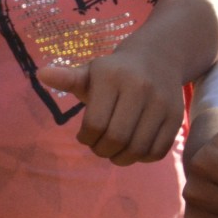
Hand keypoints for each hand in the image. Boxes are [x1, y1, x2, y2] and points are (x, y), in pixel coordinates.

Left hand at [37, 43, 185, 164]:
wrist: (158, 59)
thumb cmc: (114, 72)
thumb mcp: (90, 71)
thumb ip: (68, 78)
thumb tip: (41, 74)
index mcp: (112, 77)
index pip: (95, 123)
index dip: (86, 138)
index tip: (83, 137)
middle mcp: (140, 88)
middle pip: (117, 138)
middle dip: (102, 150)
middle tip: (98, 147)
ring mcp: (161, 103)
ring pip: (138, 148)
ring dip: (121, 158)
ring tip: (114, 151)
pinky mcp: (176, 117)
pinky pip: (157, 151)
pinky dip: (142, 158)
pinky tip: (133, 149)